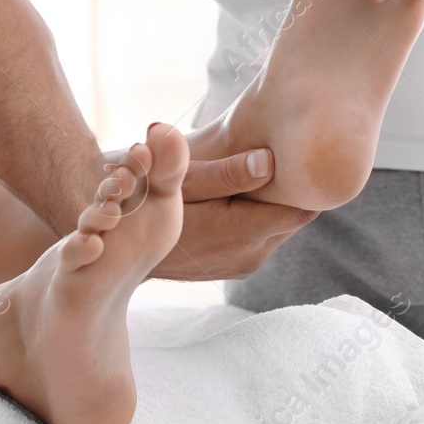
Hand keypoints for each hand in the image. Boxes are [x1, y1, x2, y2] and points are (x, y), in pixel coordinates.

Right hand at [150, 143, 316, 280]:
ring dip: (271, 204)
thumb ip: (229, 173)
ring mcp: (243, 265)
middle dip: (288, 191)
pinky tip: (237, 196)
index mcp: (241, 233)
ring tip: (254, 174)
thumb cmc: (149, 204)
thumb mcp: (184, 181)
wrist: (119, 247)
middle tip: (277, 158)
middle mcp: (250, 256)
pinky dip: (257, 217)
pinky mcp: (236, 267)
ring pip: (278, 228)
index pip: (302, 210)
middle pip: (293, 217)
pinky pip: (262, 237)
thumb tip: (271, 162)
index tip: (295, 157)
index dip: (304, 182)